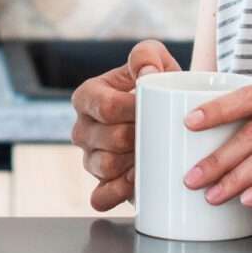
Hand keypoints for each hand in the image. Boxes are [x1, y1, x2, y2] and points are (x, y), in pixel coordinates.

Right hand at [68, 39, 180, 212]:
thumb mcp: (156, 59)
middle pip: (110, 139)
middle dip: (139, 138)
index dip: (134, 111)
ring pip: (105, 166)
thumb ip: (147, 55)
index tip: (159, 109)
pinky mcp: (100, 185)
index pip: (106, 107)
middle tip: (163, 133)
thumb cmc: (159, 85)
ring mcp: (89, 159)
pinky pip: (100, 197)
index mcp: (87, 96)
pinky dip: (118, 192)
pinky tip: (136, 183)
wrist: (170, 114)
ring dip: (132, 163)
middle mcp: (82, 129)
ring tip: (156, 155)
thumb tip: (146, 74)